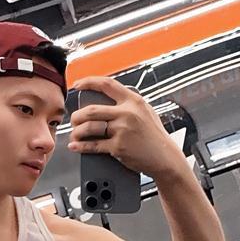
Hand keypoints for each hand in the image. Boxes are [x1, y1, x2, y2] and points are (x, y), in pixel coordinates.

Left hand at [68, 77, 187, 180]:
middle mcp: (127, 113)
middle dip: (77, 115)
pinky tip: (76, 146)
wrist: (165, 158)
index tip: (77, 85)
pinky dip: (82, 147)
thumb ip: (129, 104)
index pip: (107, 84)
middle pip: (92, 109)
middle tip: (74, 120)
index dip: (89, 82)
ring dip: (77, 131)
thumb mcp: (146, 112)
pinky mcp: (119, 147)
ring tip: (75, 134)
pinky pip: (94, 145)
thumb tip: (108, 100)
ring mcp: (122, 130)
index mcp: (133, 101)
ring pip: (90, 127)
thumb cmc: (155, 137)